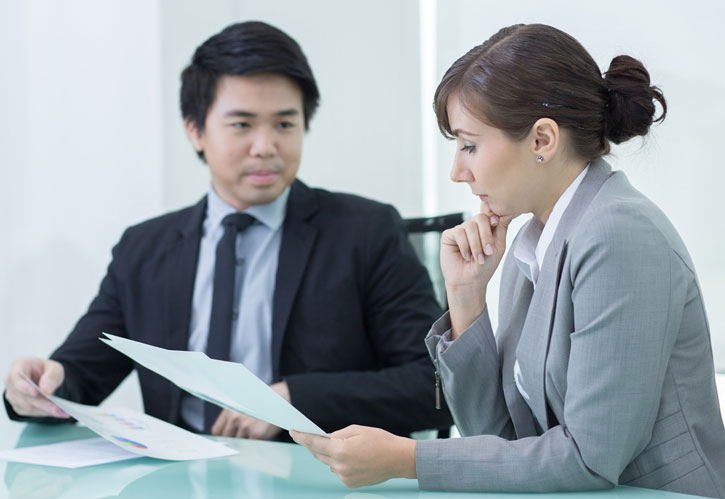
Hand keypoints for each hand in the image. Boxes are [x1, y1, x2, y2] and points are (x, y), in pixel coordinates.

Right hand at [3, 357, 69, 417]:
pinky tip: (58, 413)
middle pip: (24, 396)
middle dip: (41, 403)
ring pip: (27, 406)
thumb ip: (51, 376)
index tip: (35, 392)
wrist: (45, 378)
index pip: (16, 377)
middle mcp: (12, 382)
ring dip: (45, 410)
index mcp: (19, 366)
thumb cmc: (46, 370)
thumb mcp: (54, 368)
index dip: (24, 386)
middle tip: (57, 408)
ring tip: (62, 411)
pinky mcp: (19, 406)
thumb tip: (46, 389)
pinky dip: (45, 413)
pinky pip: (31, 412)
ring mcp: (13, 395)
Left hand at [211, 381, 288, 438]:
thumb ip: (232, 415)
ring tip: (252, 434)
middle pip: (226, 438)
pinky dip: (253, 444)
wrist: (282, 398)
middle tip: (239, 438)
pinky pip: (249, 445)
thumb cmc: (264, 399)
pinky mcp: (256, 434)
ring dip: (243, 442)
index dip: (221, 436)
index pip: (217, 430)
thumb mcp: (243, 402)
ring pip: (237, 443)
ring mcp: (245, 427)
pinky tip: (259, 436)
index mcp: (230, 409)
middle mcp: (235, 418)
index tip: (224, 439)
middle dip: (231, 440)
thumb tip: (225, 431)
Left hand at [290, 425, 415, 487]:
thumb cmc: (379, 440)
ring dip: (330, 455)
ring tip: (346, 447)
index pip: (314, 443)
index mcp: (340, 450)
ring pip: (329, 463)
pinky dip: (340, 464)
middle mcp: (340, 466)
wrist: (397, 459)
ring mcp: (344, 477)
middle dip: (314, 445)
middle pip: (318, 455)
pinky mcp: (349, 483)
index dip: (301, 437)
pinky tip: (354, 458)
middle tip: (311, 436)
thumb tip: (324, 439)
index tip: (292, 431)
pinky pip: (338, 471)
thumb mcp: (357, 430)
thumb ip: (337, 434)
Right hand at [440, 201, 511, 336]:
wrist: (470, 281)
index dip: (493, 213)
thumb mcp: (498, 246)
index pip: (489, 212)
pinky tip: (465, 256)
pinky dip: (465, 246)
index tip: (495, 222)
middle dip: (486, 236)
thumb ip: (501, 227)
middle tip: (488, 252)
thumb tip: (506, 210)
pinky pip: (459, 232)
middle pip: (481, 217)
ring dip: (476, 245)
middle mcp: (473, 226)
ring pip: (470, 226)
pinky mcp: (449, 235)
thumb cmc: (485, 267)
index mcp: (485, 227)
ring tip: (477, 258)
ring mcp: (461, 230)